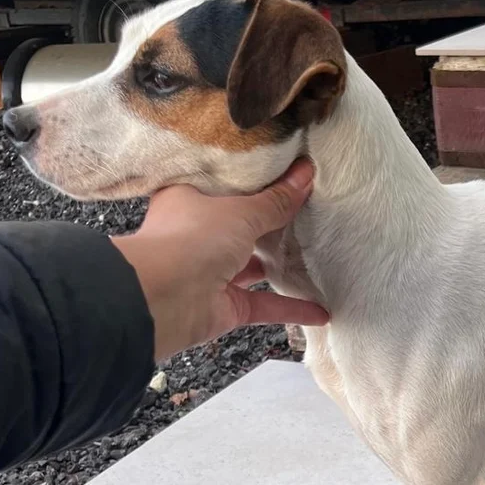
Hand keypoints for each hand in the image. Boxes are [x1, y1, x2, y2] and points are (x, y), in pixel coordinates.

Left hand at [112, 160, 328, 359]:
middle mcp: (198, 236)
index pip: (225, 186)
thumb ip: (276, 201)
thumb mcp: (241, 211)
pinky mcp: (226, 306)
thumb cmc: (189, 239)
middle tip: (310, 212)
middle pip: (242, 227)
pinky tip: (322, 311)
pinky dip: (293, 308)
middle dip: (272, 225)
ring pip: (254, 267)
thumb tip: (306, 175)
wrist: (162, 299)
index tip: (286, 173)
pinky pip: (266, 305)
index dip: (254, 181)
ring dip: (282, 266)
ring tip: (316, 256)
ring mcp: (211, 273)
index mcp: (189, 200)